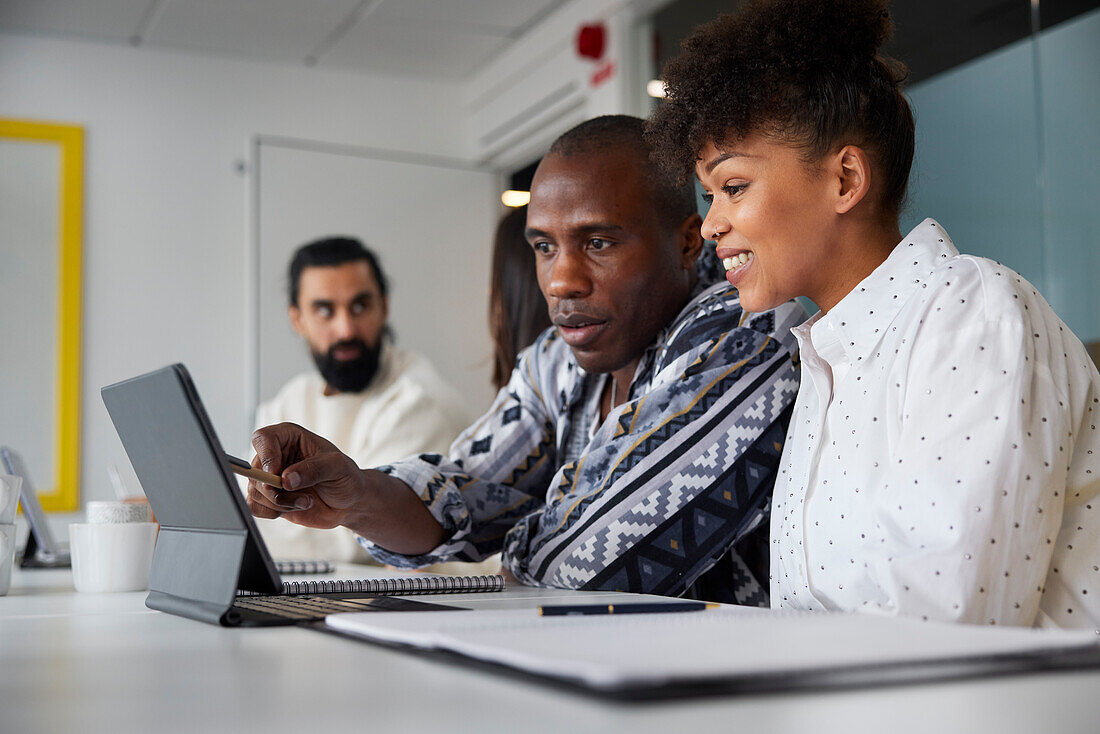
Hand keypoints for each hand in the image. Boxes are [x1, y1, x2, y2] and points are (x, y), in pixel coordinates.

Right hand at [246, 422, 366, 529]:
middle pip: (255, 470)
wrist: (348, 502)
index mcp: (290, 437)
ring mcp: (269, 477)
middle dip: (277, 490)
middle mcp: (276, 454)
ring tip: (306, 501)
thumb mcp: (337, 467)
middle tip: (305, 497)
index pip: (263, 438)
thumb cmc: (345, 477)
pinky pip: (254, 507)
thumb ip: (314, 469)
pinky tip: (294, 508)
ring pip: (255, 491)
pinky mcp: (268, 497)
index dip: (267, 457)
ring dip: (280, 503)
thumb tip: (286, 480)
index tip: (279, 475)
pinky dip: (273, 512)